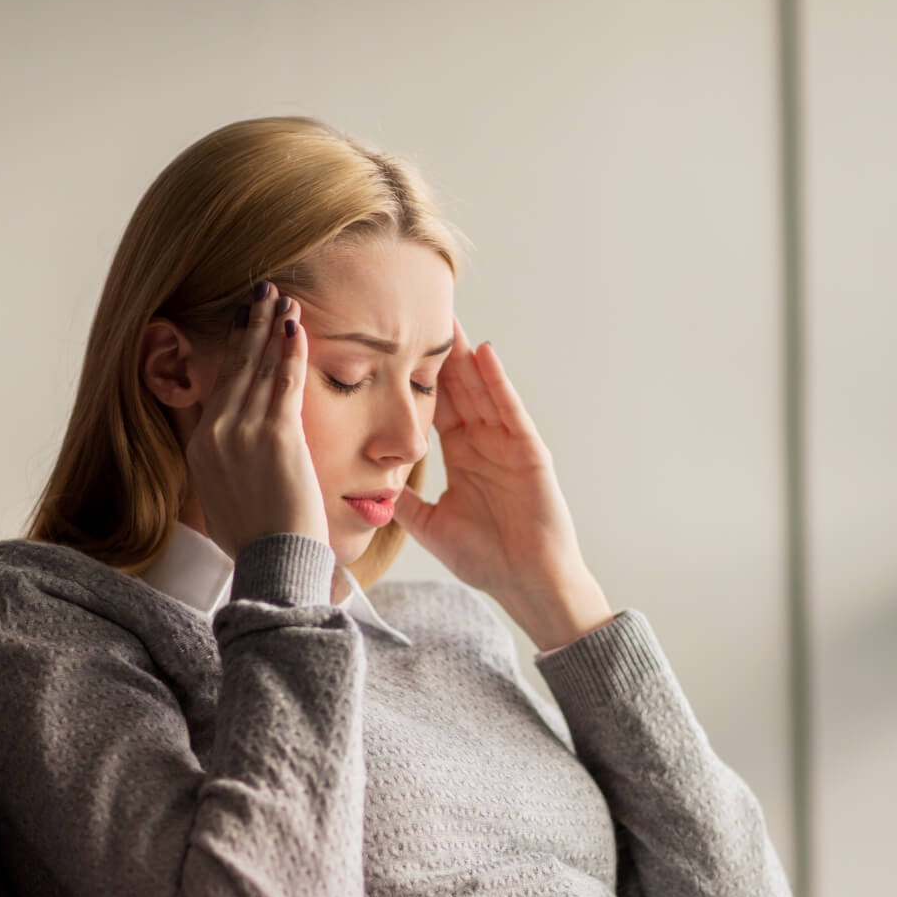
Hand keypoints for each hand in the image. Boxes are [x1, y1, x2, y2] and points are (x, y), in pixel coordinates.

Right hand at [180, 282, 328, 557]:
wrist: (274, 564)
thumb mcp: (226, 502)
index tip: (242, 326)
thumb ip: (227, 469)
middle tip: (260, 291)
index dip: (231, 352)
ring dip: (270, 327)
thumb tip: (234, 462)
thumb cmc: (259, 543)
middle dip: (248, 325)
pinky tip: (296, 328)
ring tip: (280, 298)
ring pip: (258, 368)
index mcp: (200, 448)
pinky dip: (290, 351)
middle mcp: (215, 434)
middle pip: (233, 368)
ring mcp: (242, 434)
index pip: (217, 388)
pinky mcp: (276, 437)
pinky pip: (284, 383)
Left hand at [393, 319, 612, 649]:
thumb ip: (404, 503)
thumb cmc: (487, 560)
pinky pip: (510, 410)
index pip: (434, 406)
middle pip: (457, 388)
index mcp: (461, 456)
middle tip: (417, 313)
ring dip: (465, 355)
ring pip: (482, 390)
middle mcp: (484, 443)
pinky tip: (484, 354)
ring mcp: (508, 444)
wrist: (526, 584)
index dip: (414, 377)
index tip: (392, 347)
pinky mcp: (530, 451)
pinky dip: (498, 382)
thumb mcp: (431, 527)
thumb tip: (366, 487)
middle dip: (438, 353)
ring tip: (447, 319)